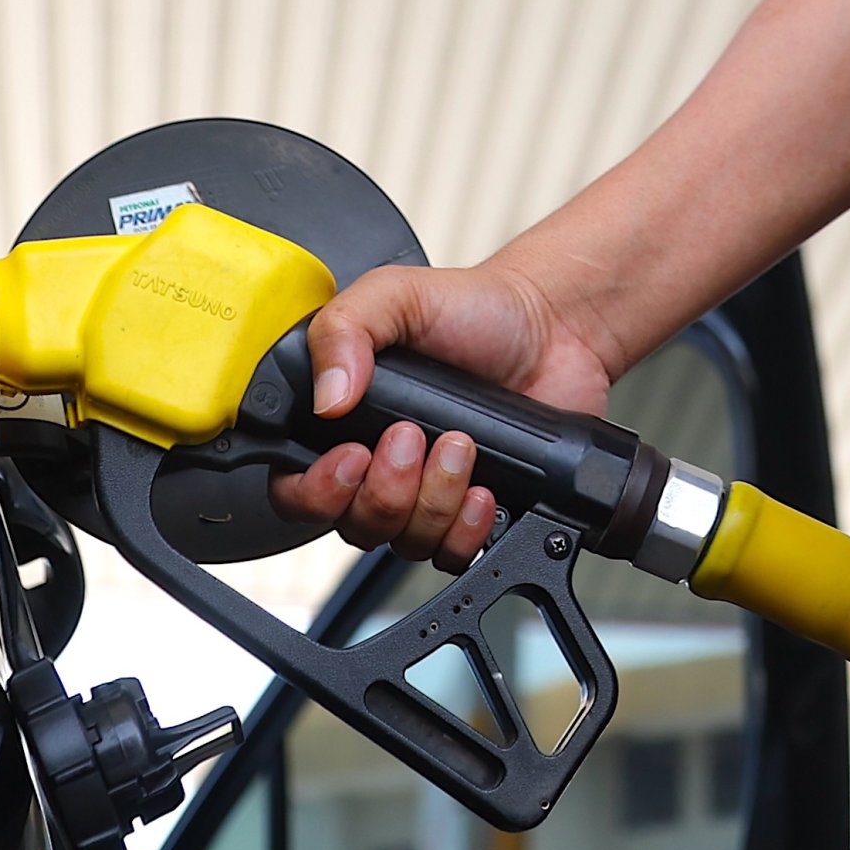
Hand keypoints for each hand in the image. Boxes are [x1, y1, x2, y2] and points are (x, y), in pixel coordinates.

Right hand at [267, 259, 617, 566]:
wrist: (553, 327)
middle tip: (413, 438)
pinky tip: (483, 488)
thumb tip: (325, 397)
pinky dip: (466, 529)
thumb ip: (343, 330)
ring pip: (405, 541)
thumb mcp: (394, 295)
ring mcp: (426, 492)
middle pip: (353, 524)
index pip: (296, 488)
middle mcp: (378, 465)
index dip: (316, 491)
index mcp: (343, 421)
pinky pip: (452, 553)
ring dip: (433, 499)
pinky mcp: (472, 511)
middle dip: (385, 489)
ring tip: (461, 445)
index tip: (351, 458)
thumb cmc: (473, 308)